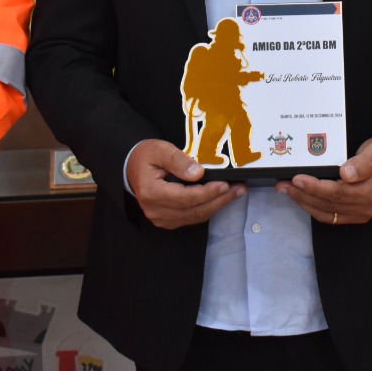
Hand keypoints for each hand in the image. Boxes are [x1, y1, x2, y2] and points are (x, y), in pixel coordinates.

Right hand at [126, 139, 244, 229]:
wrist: (132, 167)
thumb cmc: (146, 156)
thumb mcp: (160, 150)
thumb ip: (178, 160)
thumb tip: (198, 173)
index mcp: (152, 193)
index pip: (186, 197)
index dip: (208, 192)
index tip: (226, 184)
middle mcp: (155, 210)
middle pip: (194, 210)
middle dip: (219, 200)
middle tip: (239, 189)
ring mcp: (160, 218)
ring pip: (195, 216)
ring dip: (217, 205)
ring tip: (235, 193)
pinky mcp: (167, 220)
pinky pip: (191, 218)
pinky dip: (207, 209)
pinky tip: (220, 199)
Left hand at [276, 134, 371, 225]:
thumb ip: (364, 162)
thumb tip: (346, 173)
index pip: (337, 192)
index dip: (315, 187)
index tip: (297, 178)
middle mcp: (366, 207)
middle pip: (328, 204)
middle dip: (302, 194)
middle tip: (283, 184)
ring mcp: (360, 213)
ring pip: (326, 213)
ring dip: (304, 203)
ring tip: (286, 190)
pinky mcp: (355, 214)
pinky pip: (331, 216)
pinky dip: (313, 208)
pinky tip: (301, 199)